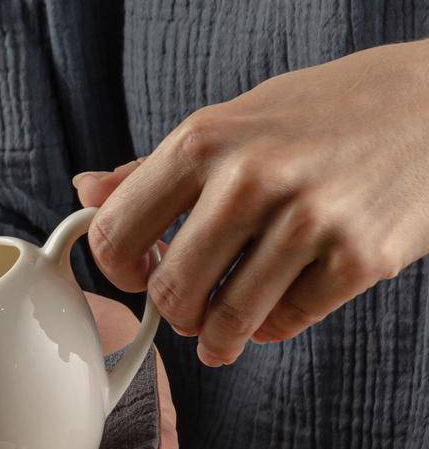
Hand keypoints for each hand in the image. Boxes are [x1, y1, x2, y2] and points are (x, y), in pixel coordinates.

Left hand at [74, 39, 428, 366]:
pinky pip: (287, 322)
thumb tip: (87, 192)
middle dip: (173, 311)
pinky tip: (274, 311)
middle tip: (187, 307)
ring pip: (226, 319)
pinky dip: (271, 328)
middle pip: (170, 291)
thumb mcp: (235, 120)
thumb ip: (157, 167)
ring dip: (217, 336)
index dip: (118, 268)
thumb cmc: (327, 112)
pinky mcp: (361, 258)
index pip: (116, 233)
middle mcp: (251, 179)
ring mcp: (309, 221)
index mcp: (205, 140)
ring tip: (219, 333)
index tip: (138, 273)